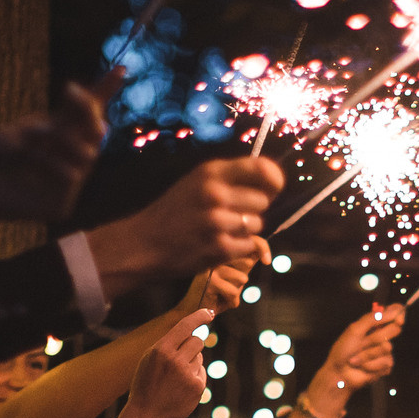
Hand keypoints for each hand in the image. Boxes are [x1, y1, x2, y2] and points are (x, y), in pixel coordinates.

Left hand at [0, 85, 106, 230]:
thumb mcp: (20, 129)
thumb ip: (57, 125)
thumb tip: (95, 121)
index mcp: (53, 136)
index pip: (85, 114)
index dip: (104, 91)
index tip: (121, 68)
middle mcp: (64, 158)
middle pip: (96, 129)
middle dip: (87, 108)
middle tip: (69, 90)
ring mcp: (65, 184)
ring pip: (89, 153)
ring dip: (62, 141)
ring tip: (33, 146)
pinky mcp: (60, 205)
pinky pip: (72, 176)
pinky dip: (52, 164)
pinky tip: (31, 165)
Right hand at [89, 157, 286, 294]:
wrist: (144, 243)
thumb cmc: (175, 211)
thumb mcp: (197, 182)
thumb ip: (230, 179)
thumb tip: (274, 183)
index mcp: (211, 172)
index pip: (263, 168)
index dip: (274, 179)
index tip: (273, 188)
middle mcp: (215, 194)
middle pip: (263, 201)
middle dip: (253, 209)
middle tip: (231, 214)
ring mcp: (217, 222)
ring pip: (257, 225)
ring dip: (245, 230)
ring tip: (221, 230)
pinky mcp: (219, 249)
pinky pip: (249, 246)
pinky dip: (239, 247)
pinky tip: (218, 244)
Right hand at [127, 309, 213, 417]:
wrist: (147, 415)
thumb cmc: (146, 384)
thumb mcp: (149, 359)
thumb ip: (168, 345)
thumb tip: (193, 333)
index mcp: (161, 350)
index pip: (185, 326)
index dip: (199, 317)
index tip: (209, 313)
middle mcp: (175, 360)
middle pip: (197, 341)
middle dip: (193, 346)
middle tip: (181, 358)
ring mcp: (188, 374)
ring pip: (199, 357)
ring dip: (192, 362)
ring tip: (176, 377)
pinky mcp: (197, 386)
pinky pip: (201, 372)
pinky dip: (194, 376)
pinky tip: (181, 388)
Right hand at [185, 243, 267, 316]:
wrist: (196, 310)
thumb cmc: (217, 293)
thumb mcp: (235, 275)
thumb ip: (246, 262)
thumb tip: (261, 250)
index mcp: (221, 247)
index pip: (248, 239)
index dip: (262, 247)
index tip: (267, 261)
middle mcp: (214, 252)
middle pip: (247, 262)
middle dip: (243, 278)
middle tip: (228, 286)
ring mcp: (210, 266)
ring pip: (242, 278)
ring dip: (236, 292)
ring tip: (222, 293)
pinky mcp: (208, 280)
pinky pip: (234, 291)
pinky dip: (231, 301)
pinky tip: (219, 301)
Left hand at [309, 305, 404, 414]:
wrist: (339, 373)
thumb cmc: (343, 350)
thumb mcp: (355, 330)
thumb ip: (372, 318)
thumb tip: (392, 311)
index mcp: (374, 325)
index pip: (394, 313)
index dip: (399, 314)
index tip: (398, 320)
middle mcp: (381, 336)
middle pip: (395, 329)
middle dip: (376, 337)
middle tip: (362, 343)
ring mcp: (385, 352)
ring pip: (387, 348)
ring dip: (368, 354)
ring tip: (356, 359)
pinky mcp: (385, 366)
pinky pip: (386, 362)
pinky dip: (371, 365)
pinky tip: (363, 367)